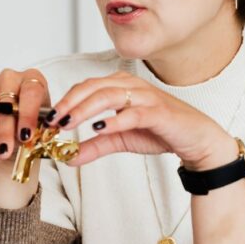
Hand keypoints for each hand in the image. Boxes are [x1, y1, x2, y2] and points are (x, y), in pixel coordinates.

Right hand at [0, 67, 50, 164]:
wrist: (14, 123)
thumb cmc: (30, 121)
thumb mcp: (42, 124)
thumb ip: (41, 128)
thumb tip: (39, 135)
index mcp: (32, 78)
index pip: (30, 92)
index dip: (27, 115)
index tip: (25, 136)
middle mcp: (10, 77)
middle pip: (5, 103)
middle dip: (4, 132)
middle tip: (5, 152)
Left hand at [47, 70, 232, 168]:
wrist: (196, 140)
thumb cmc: (160, 132)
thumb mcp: (121, 140)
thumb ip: (95, 146)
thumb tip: (68, 158)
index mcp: (121, 86)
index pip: (86, 86)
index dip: (65, 100)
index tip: (48, 119)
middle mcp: (131, 85)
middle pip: (93, 87)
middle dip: (69, 103)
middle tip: (52, 121)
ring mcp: (146, 97)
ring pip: (108, 95)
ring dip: (85, 109)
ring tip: (68, 123)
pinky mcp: (159, 112)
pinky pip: (132, 113)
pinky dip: (114, 120)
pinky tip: (98, 128)